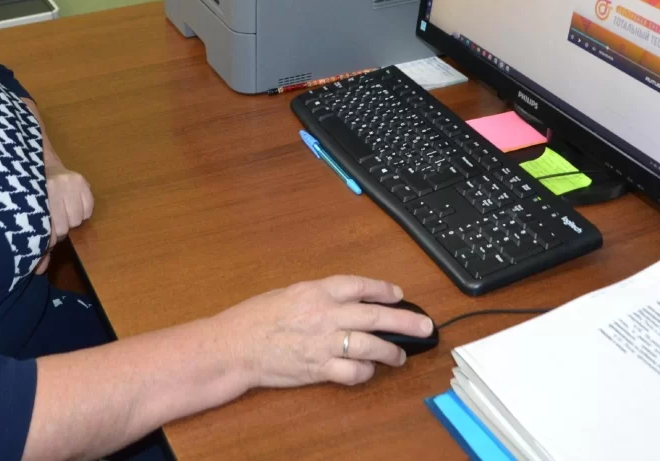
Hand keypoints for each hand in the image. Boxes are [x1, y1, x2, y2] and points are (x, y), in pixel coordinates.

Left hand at [35, 144, 94, 273]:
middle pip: (63, 229)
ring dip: (70, 221)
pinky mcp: (82, 181)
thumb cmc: (30, 197)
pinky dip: (82, 212)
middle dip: (58, 231)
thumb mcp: (27, 219)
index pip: (47, 233)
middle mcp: (53, 188)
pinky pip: (88, 210)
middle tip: (53, 224)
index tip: (44, 237)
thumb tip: (40, 270)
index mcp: (35, 198)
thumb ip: (35, 245)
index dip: (47, 241)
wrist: (36, 165)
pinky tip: (72, 205)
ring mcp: (69, 183)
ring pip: (76, 220)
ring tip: (62, 213)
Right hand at [216, 276, 433, 387]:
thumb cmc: (255, 318)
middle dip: (405, 321)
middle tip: (425, 327)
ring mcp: (323, 343)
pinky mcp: (318, 368)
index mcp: (316, 291)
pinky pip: (352, 372)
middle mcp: (324, 315)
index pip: (360, 285)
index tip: (398, 293)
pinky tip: (367, 371)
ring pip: (370, 346)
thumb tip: (346, 300)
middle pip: (375, 316)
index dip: (383, 289)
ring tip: (400, 355)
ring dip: (391, 352)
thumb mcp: (289, 293)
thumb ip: (318, 296)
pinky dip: (365, 373)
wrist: (235, 345)